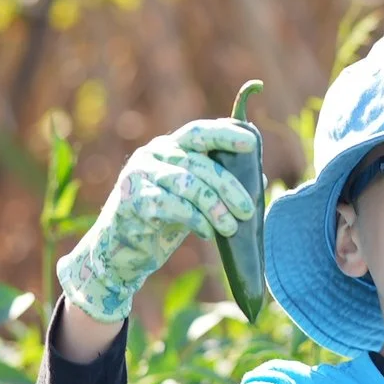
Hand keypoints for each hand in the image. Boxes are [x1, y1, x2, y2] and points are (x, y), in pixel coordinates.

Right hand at [55, 120, 257, 324]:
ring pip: (188, 184)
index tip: (251, 143)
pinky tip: (209, 233)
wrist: (122, 250)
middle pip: (199, 164)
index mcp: (169, 147)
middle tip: (248, 210)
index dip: (225, 134)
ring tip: (231, 227)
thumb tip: (261, 175)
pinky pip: (171, 206)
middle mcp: (152, 155)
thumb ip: (217, 183)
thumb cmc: (163, 220)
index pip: (199, 132)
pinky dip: (196, 220)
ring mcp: (139, 175)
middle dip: (228, 187)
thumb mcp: (192, 198)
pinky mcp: (132, 200)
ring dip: (215, 208)